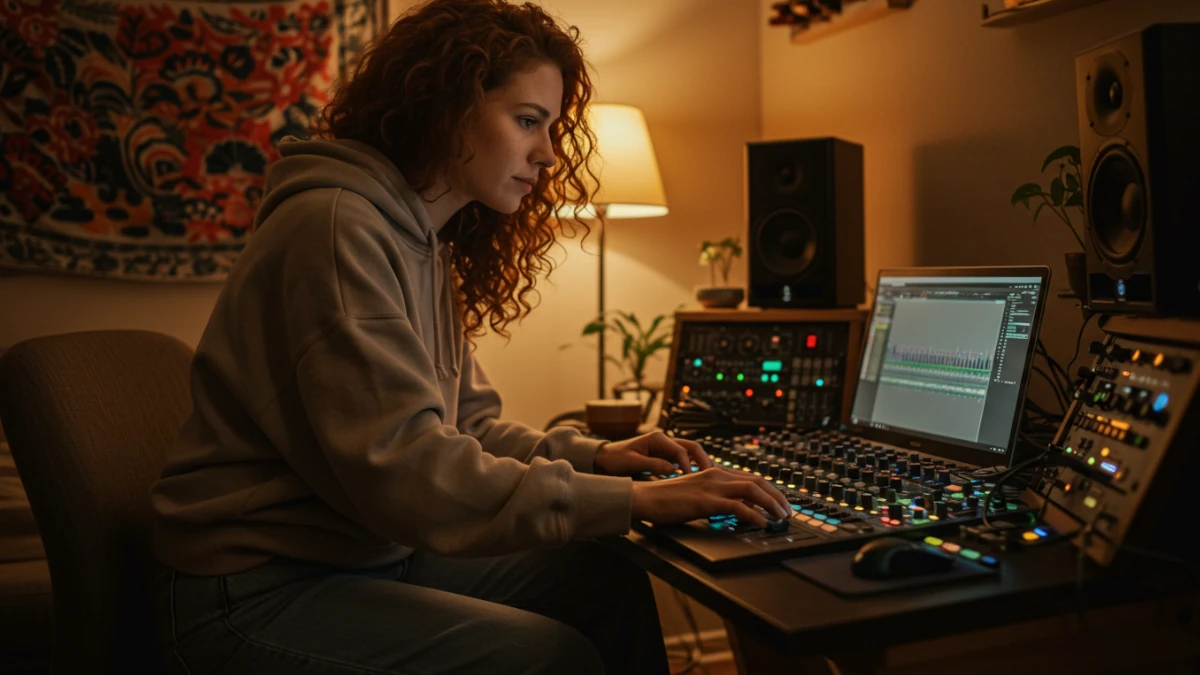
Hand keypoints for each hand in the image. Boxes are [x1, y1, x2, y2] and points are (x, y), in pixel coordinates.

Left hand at [593, 430, 713, 476]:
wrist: (606, 457)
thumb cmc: (616, 459)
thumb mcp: (632, 462)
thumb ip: (652, 465)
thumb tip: (672, 470)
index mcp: (657, 438)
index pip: (680, 451)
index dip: (688, 465)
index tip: (691, 479)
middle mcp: (665, 440)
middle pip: (692, 447)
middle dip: (703, 461)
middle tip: (711, 476)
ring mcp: (667, 447)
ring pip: (692, 452)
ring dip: (702, 463)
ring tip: (711, 477)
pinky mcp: (666, 455)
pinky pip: (685, 459)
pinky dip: (694, 467)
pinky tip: (701, 477)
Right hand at [631, 467, 791, 526]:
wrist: (644, 498)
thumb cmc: (665, 499)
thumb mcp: (696, 495)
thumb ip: (716, 498)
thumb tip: (738, 509)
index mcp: (714, 472)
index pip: (751, 478)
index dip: (770, 490)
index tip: (780, 503)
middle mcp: (716, 475)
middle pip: (758, 481)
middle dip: (777, 497)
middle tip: (788, 512)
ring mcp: (711, 487)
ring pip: (752, 491)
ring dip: (772, 504)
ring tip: (781, 518)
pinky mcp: (705, 501)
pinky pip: (737, 507)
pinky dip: (754, 515)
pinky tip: (762, 524)